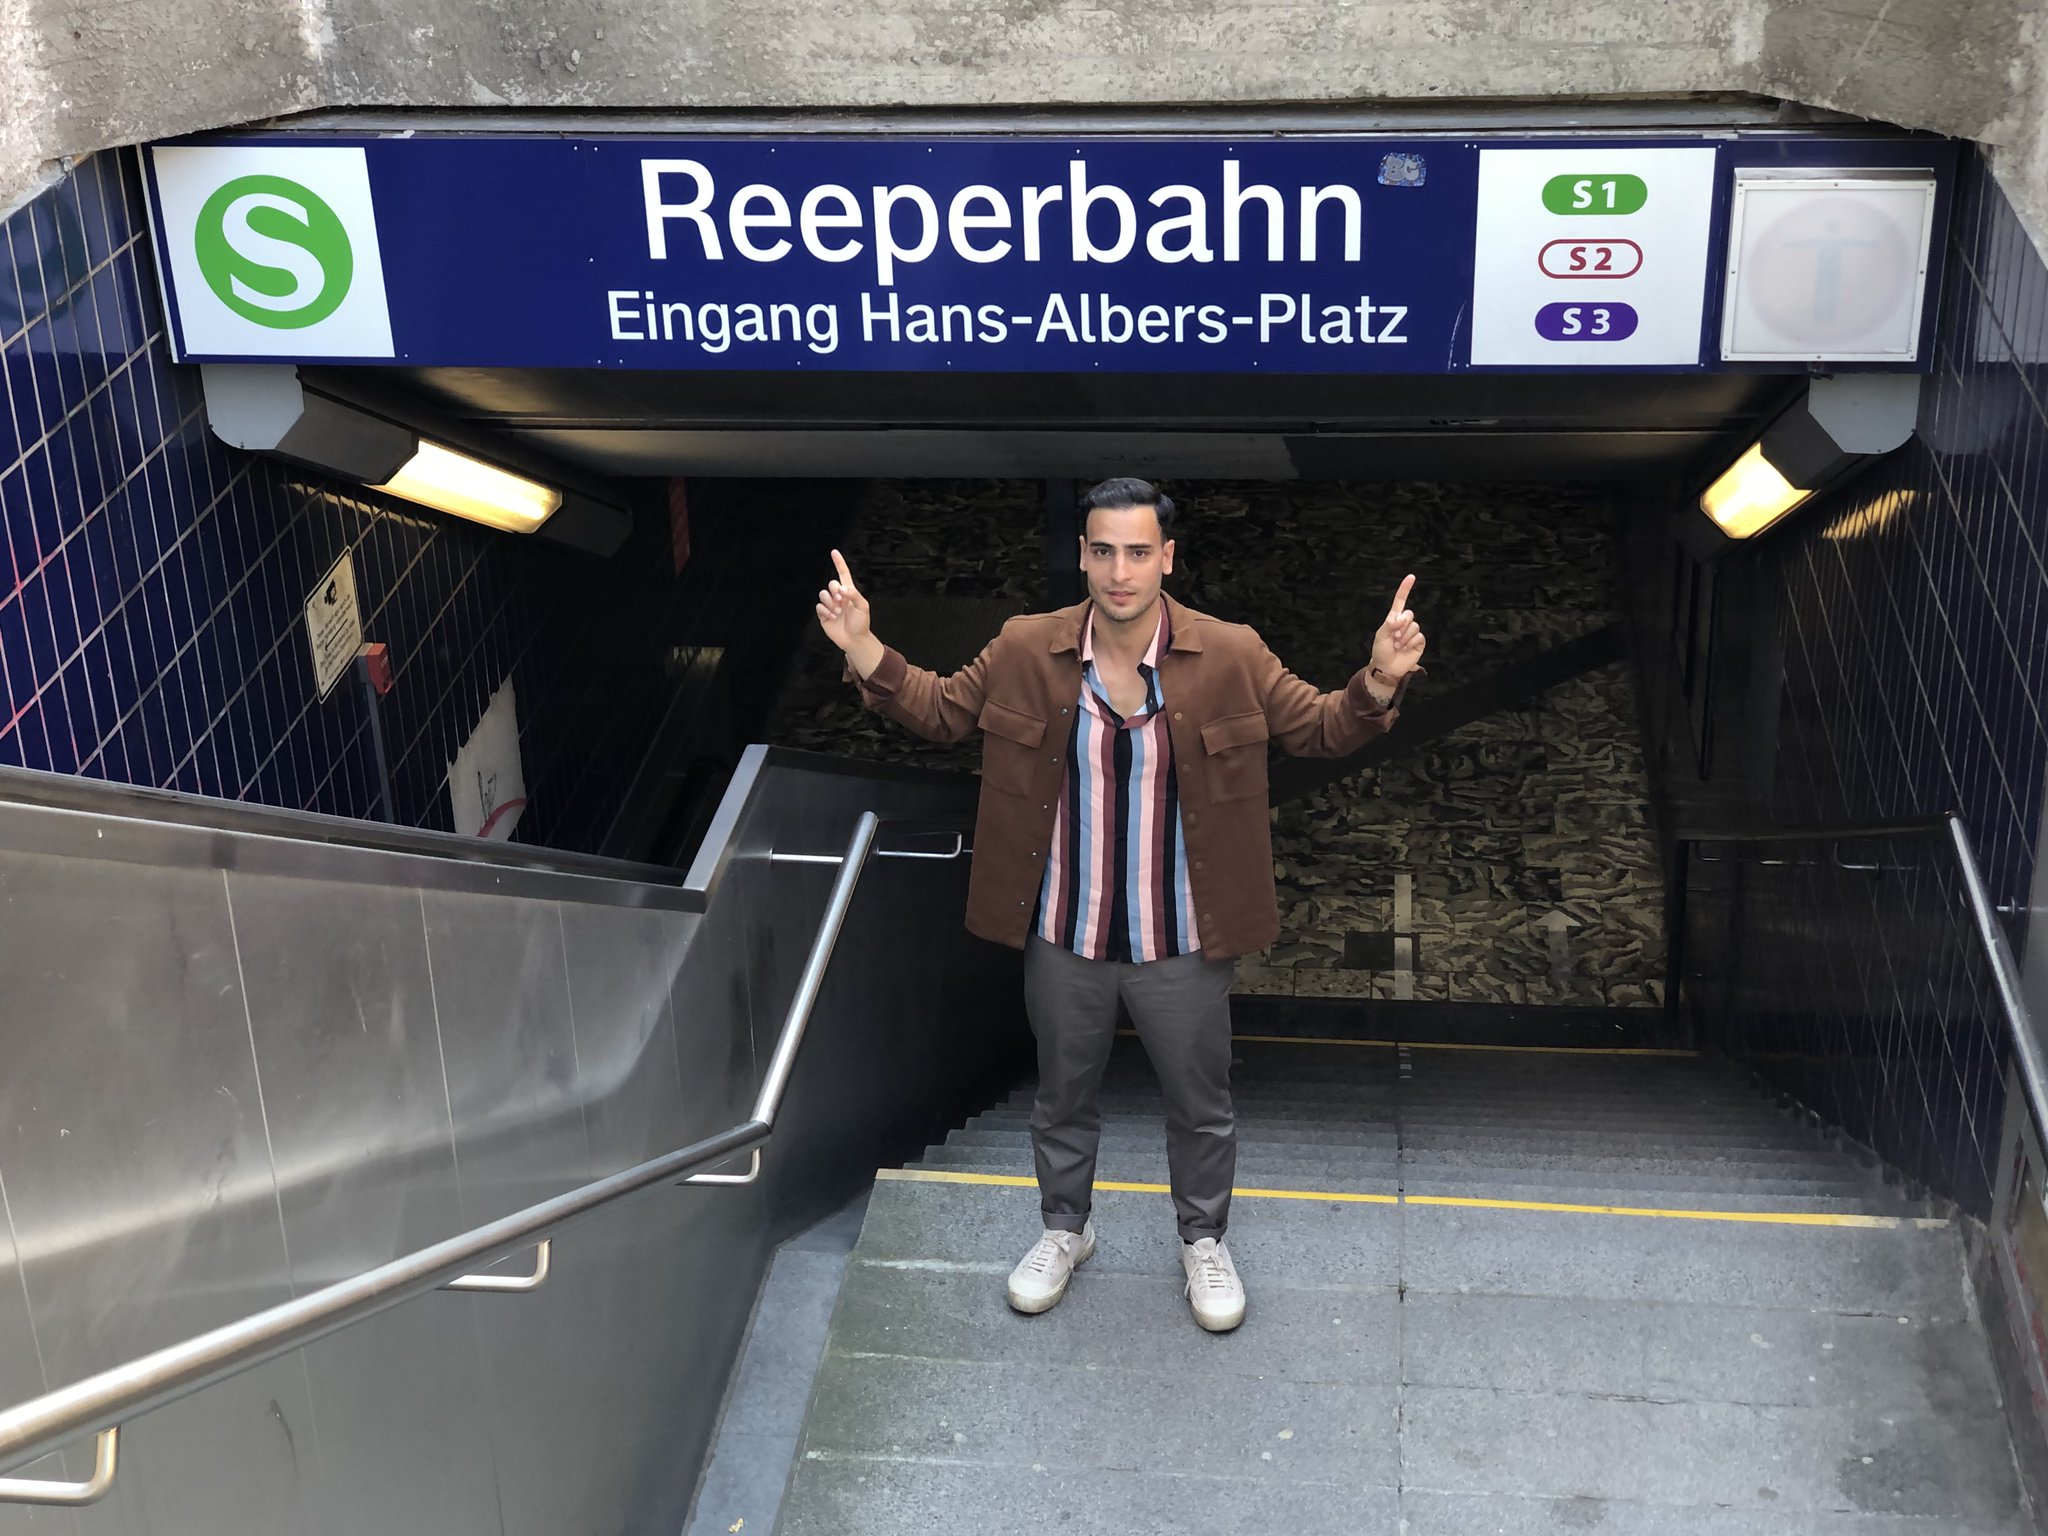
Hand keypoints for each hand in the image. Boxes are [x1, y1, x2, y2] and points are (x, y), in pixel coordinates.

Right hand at [817, 550, 885, 677]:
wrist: (854, 640)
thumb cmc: (861, 623)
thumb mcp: (863, 607)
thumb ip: (854, 594)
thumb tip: (842, 588)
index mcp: (849, 592)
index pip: (843, 574)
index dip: (839, 563)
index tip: (834, 552)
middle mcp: (839, 597)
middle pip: (831, 584)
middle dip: (835, 591)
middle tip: (842, 601)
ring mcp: (830, 606)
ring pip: (823, 594)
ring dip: (830, 603)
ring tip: (838, 612)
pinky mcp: (823, 615)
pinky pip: (819, 606)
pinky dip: (825, 611)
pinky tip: (832, 617)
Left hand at [1370, 573, 1425, 681]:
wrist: (1387, 668)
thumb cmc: (1381, 651)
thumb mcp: (1381, 635)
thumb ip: (1390, 623)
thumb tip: (1402, 616)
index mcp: (1394, 619)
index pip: (1400, 601)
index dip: (1405, 589)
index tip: (1411, 577)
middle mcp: (1404, 624)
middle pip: (1409, 614)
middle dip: (1400, 626)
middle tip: (1393, 637)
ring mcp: (1412, 633)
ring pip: (1414, 626)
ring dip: (1404, 637)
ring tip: (1398, 645)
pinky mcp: (1419, 642)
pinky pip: (1419, 636)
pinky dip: (1410, 643)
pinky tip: (1404, 649)